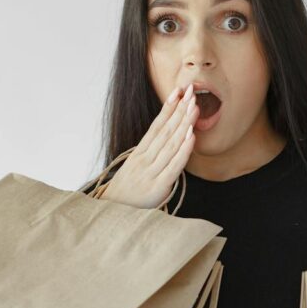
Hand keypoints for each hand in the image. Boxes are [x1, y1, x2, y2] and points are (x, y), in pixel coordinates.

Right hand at [99, 84, 198, 208]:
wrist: (112, 215)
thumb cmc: (126, 193)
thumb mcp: (134, 169)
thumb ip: (149, 155)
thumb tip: (166, 141)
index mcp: (139, 153)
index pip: (156, 126)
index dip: (168, 108)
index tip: (178, 92)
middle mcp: (144, 159)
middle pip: (165, 131)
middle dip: (180, 110)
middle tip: (192, 92)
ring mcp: (151, 172)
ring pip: (170, 144)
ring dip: (184, 124)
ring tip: (194, 108)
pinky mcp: (158, 186)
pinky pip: (173, 165)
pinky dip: (183, 150)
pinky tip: (191, 137)